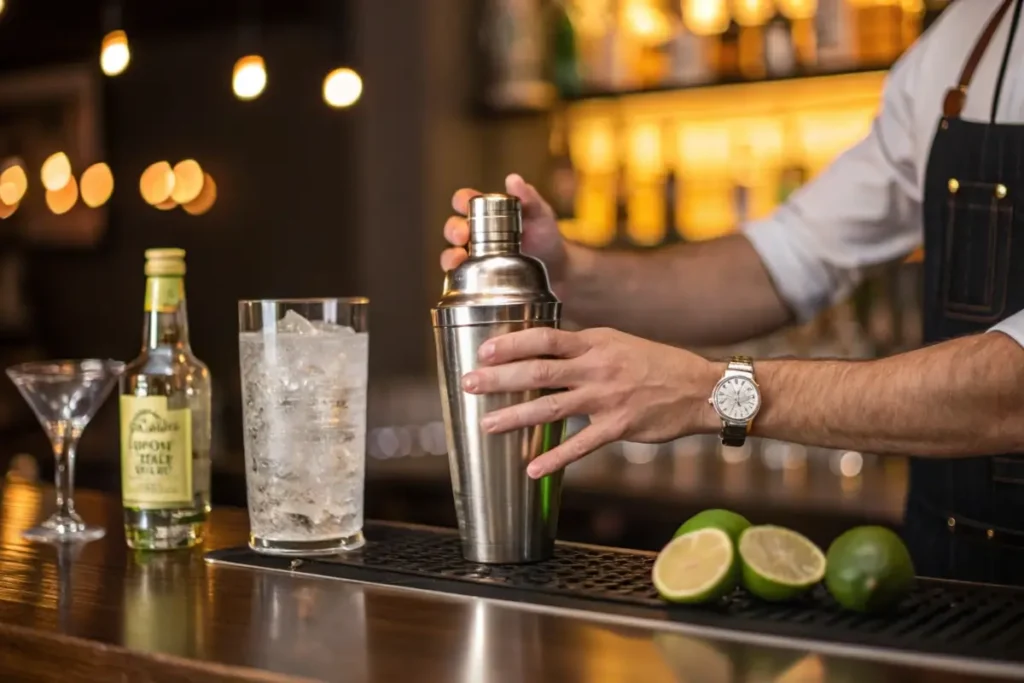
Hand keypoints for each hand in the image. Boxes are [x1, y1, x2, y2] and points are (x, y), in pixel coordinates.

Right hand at [441, 173, 567, 282]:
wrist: (559, 272)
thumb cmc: (547, 238)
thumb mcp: (542, 216)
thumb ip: (529, 198)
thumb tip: (512, 179)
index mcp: (487, 212)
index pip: (465, 200)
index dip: (460, 200)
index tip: (464, 204)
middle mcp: (476, 233)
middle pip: (453, 227)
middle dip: (453, 229)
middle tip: (463, 236)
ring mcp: (474, 256)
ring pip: (450, 252)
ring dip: (450, 255)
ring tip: (459, 259)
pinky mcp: (476, 277)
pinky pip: (458, 276)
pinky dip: (455, 277)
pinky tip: (461, 279)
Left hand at [460, 327, 719, 477]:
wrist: (701, 389)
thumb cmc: (658, 365)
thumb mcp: (619, 343)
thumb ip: (584, 348)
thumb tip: (547, 350)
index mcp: (595, 343)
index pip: (545, 338)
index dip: (512, 344)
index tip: (484, 350)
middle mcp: (597, 367)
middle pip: (538, 371)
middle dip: (500, 378)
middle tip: (469, 384)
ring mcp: (607, 398)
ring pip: (551, 407)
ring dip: (515, 417)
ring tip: (487, 425)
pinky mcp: (619, 426)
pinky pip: (580, 445)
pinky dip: (554, 458)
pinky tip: (532, 468)